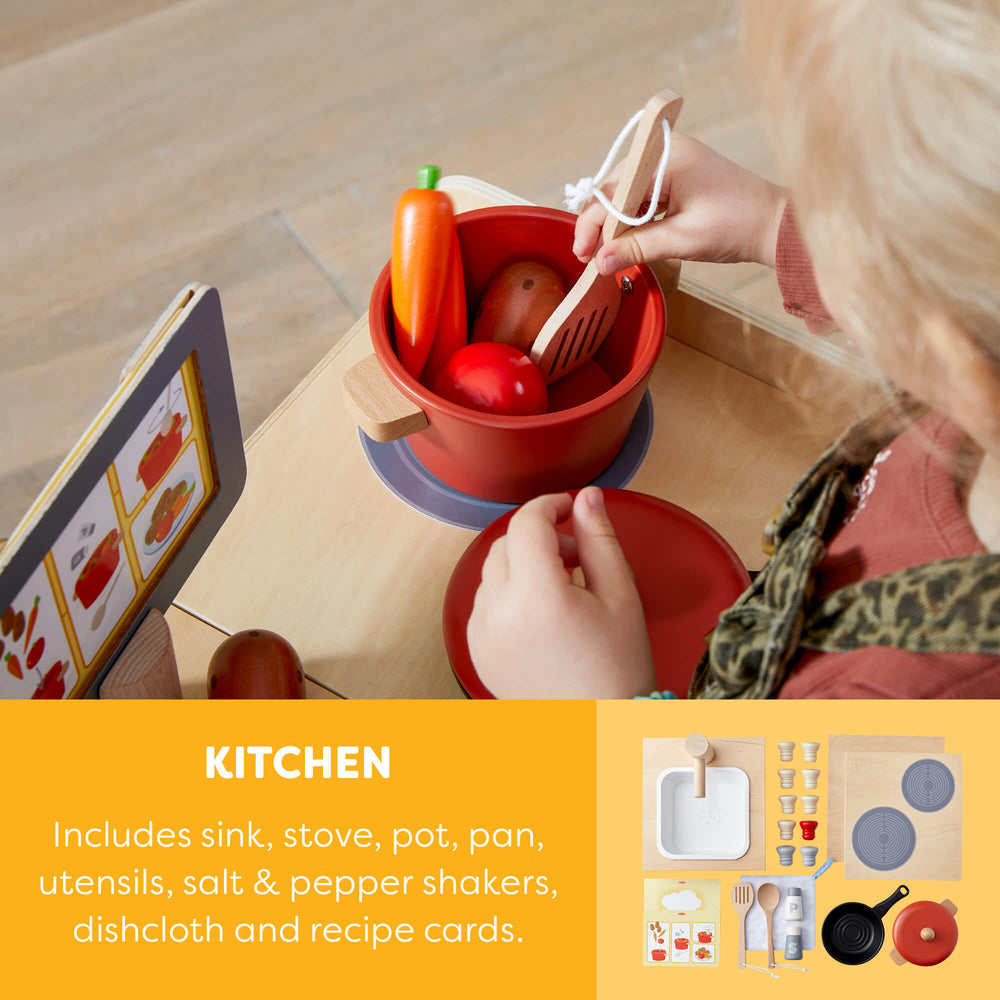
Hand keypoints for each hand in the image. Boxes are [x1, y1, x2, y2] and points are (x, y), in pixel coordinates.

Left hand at [466, 487, 654, 697]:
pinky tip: (542, 614)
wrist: (599, 732)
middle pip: (506, 543)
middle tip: (577, 557)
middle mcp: (498, 613)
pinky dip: (508, 593)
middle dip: (539, 537)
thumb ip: (599, 538)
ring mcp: (481, 634)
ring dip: (523, 564)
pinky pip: (485, 602)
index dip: (550, 506)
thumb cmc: (617, 669)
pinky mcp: (476, 651)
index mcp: (537, 596)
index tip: (571, 509)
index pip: (527, 524)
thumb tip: (587, 497)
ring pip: (493, 571)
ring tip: (564, 589)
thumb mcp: (621, 595)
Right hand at [573, 133, 786, 272]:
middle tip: (590, 258)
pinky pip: (644, 198)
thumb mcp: (682, 240)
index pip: (614, 189)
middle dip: (601, 225)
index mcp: (668, 157)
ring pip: (628, 196)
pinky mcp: (678, 178)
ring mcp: (672, 164)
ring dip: (616, 226)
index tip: (583, 252)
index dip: (594, 222)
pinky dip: (633, 222)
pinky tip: (625, 243)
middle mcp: (666, 152)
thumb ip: (637, 249)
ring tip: (605, 256)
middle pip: (617, 189)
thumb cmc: (737, 225)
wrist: (774, 224)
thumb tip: (600, 263)